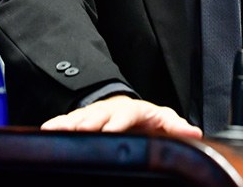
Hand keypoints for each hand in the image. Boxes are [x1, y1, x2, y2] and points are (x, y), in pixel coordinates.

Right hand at [40, 95, 202, 138]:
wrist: (132, 112)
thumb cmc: (149, 120)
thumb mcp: (165, 122)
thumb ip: (177, 127)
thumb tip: (195, 133)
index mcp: (135, 110)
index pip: (127, 113)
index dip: (118, 121)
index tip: (110, 129)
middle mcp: (113, 109)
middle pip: (99, 114)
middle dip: (87, 121)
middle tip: (78, 130)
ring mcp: (97, 114)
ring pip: (81, 117)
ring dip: (69, 123)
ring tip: (54, 130)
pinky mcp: (83, 121)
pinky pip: (69, 122)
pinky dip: (58, 125)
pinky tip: (46, 130)